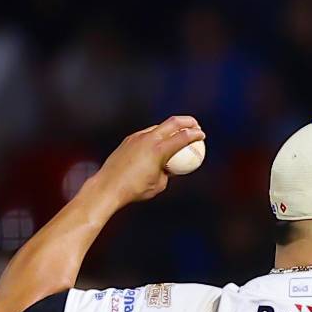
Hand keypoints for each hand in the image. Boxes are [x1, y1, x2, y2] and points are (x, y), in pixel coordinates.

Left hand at [82, 116, 203, 208]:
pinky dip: (157, 135)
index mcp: (159, 150)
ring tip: (177, 133)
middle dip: (187, 121)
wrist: (109, 186)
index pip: (183, 137)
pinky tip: (158, 142)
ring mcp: (137, 137)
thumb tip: (170, 168)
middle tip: (195, 125)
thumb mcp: (159, 184)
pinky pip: (146, 133)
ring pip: (158, 126)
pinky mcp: (129, 140)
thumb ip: (168, 172)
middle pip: (172, 122)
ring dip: (170, 127)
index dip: (196, 134)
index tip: (202, 135)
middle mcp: (149, 139)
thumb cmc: (136, 189)